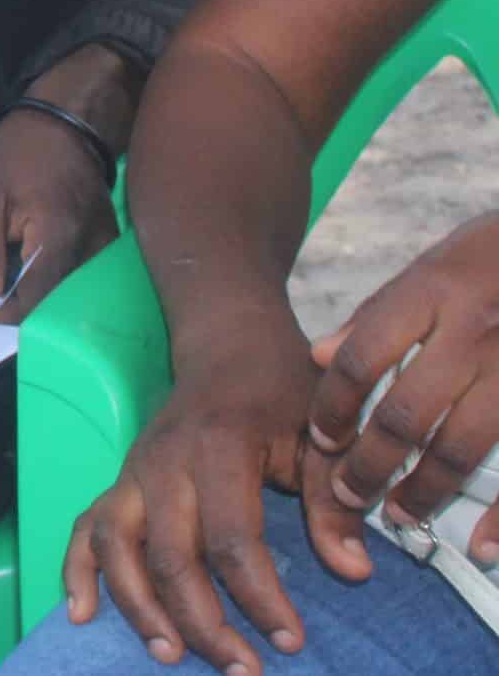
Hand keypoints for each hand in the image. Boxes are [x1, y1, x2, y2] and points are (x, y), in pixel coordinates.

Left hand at [0, 107, 118, 325]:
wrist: (66, 119)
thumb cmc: (16, 153)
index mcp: (59, 239)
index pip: (35, 307)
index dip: (3, 313)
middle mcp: (95, 251)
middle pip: (56, 307)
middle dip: (21, 304)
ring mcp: (109, 248)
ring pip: (70, 296)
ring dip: (39, 292)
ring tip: (13, 266)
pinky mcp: (111, 244)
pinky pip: (82, 279)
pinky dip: (56, 280)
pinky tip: (35, 261)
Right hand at [60, 309, 318, 674]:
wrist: (229, 343)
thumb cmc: (282, 391)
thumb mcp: (321, 435)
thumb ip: (333, 502)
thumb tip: (352, 571)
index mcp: (217, 450)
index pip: (231, 539)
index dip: (260, 597)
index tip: (292, 641)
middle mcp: (162, 464)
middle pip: (169, 555)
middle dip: (201, 621)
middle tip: (241, 670)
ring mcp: (132, 473)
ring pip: (116, 546)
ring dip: (138, 605)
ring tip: (168, 655)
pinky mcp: (119, 482)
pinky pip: (85, 529)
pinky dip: (76, 571)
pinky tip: (81, 614)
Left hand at [306, 211, 498, 553]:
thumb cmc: (491, 255)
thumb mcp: (431, 265)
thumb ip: (376, 315)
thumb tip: (318, 357)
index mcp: (431, 293)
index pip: (360, 358)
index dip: (333, 406)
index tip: (320, 439)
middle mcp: (472, 331)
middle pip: (404, 414)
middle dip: (368, 464)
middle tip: (346, 494)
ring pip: (460, 447)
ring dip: (423, 491)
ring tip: (399, 514)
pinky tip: (482, 543)